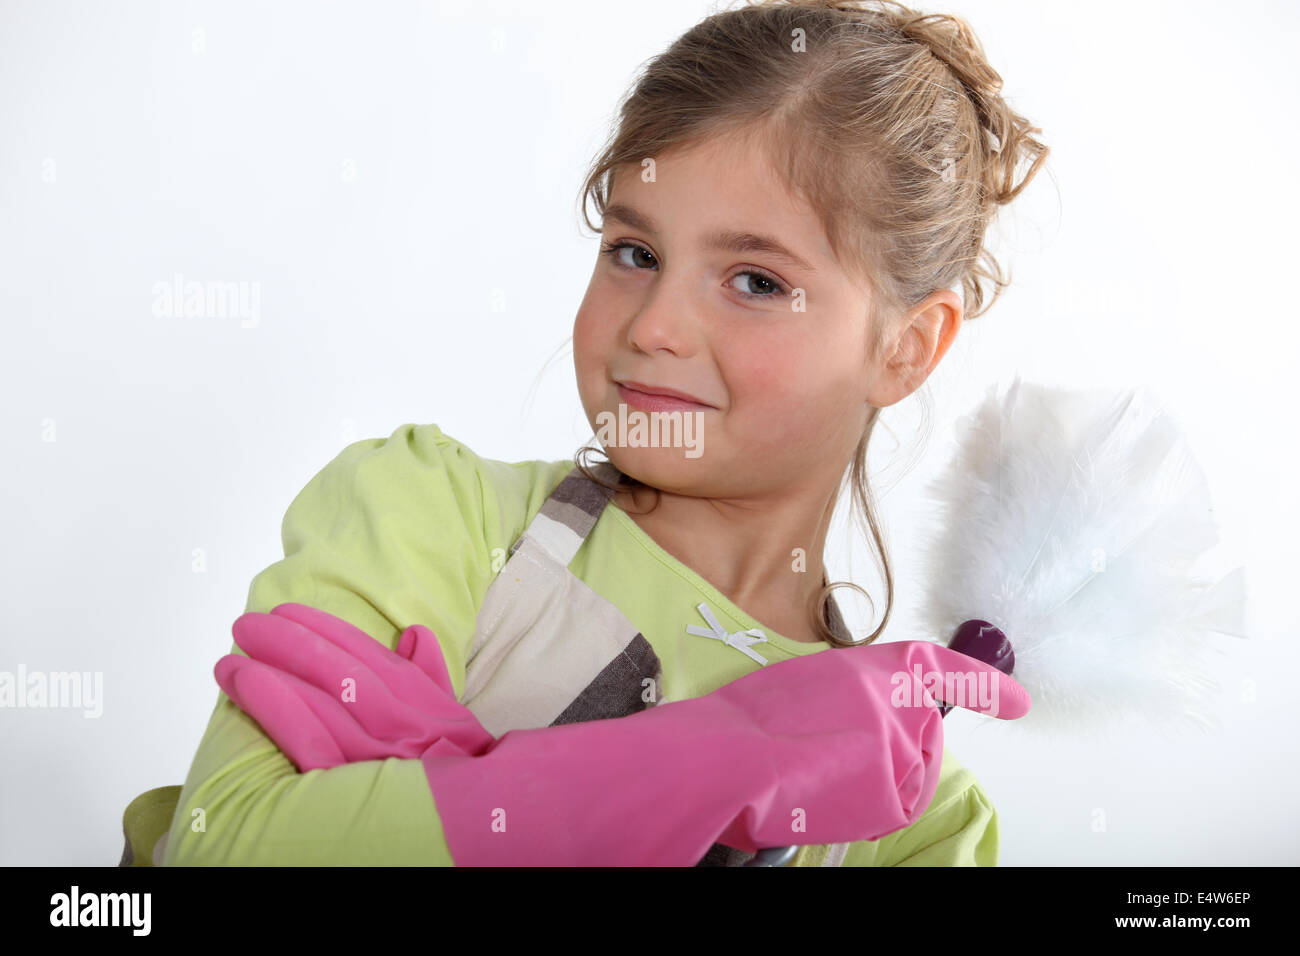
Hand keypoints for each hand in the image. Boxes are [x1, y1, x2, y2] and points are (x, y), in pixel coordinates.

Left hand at [214, 603, 494, 771]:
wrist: (478, 830)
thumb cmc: (460, 782)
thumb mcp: (458, 729)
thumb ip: (432, 678)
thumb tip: (415, 633)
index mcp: (431, 712)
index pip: (374, 661)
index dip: (329, 631)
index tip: (291, 612)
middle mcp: (407, 729)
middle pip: (342, 673)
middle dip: (292, 642)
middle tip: (249, 625)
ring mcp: (380, 761)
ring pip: (322, 700)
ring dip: (273, 668)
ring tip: (232, 658)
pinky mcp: (351, 794)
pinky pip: (309, 741)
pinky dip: (278, 706)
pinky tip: (248, 683)